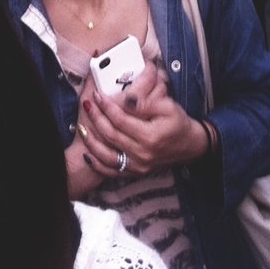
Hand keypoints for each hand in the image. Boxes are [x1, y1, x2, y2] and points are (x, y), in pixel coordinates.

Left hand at [80, 76, 203, 177]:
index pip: (121, 120)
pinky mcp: (135, 173)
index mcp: (149, 136)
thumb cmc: (178, 122)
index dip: (107, 106)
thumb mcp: (167, 106)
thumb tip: (125, 98)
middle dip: (96, 118)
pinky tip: (87, 153)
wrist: (188, 145)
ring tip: (81, 127)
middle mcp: (141, 154)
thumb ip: (145, 103)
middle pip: (111, 135)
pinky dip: (97, 163)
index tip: (97, 95)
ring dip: (91, 142)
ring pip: (107, 156)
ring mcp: (137, 166)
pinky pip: (111, 171)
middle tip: (87, 105)